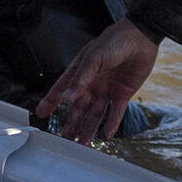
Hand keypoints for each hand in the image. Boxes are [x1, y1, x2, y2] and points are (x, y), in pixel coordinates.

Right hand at [34, 17, 157, 142]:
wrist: (140, 37)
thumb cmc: (113, 41)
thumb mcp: (93, 58)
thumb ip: (81, 79)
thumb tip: (67, 97)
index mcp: (80, 72)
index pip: (61, 90)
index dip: (51, 102)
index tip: (41, 114)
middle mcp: (92, 83)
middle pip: (79, 108)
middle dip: (72, 124)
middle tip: (65, 140)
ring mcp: (107, 90)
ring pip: (96, 114)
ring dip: (90, 128)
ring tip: (83, 144)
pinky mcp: (123, 94)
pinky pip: (116, 112)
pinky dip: (111, 124)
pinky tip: (106, 135)